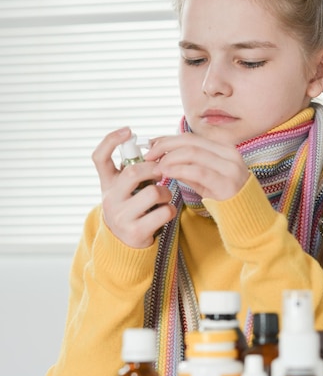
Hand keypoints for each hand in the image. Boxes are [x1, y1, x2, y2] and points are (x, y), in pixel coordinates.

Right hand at [92, 127, 176, 247]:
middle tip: (162, 172)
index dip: (111, 140)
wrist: (124, 245)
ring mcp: (121, 216)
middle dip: (154, 168)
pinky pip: (163, 211)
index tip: (128, 131)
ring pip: (153, 192)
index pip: (99, 157)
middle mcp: (110, 199)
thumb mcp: (125, 189)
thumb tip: (155, 146)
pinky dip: (170, 209)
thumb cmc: (131, 208)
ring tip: (164, 196)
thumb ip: (133, 171)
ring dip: (166, 191)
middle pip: (132, 172)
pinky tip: (165, 212)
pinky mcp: (136, 231)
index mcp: (107, 184)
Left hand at [145, 132, 249, 200]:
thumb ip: (187, 166)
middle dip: (165, 146)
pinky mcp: (227, 183)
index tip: (151, 146)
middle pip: (190, 141)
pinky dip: (179, 170)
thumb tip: (162, 156)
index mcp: (223, 148)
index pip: (190, 137)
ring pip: (193, 153)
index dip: (168, 139)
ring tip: (157, 167)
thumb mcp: (204, 179)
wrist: (246, 218)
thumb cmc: (224, 198)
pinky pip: (198, 171)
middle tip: (149, 156)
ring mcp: (230, 167)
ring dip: (170, 158)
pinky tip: (168, 173)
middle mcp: (229, 153)